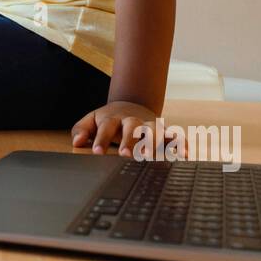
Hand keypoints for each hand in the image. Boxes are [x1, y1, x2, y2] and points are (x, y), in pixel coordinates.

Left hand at [71, 100, 186, 158]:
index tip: (96, 152)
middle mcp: (132, 121)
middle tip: (125, 154)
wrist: (131, 105)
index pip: (106, 127)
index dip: (101, 139)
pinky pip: (173, 135)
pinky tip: (184, 153)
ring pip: (153, 130)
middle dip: (129, 140)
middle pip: (132, 127)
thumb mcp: (92, 120)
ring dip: (152, 142)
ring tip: (150, 155)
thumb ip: (81, 130)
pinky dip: (179, 143)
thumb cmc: (109, 120)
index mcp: (113, 118)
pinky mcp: (162, 130)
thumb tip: (76, 142)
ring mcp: (148, 125)